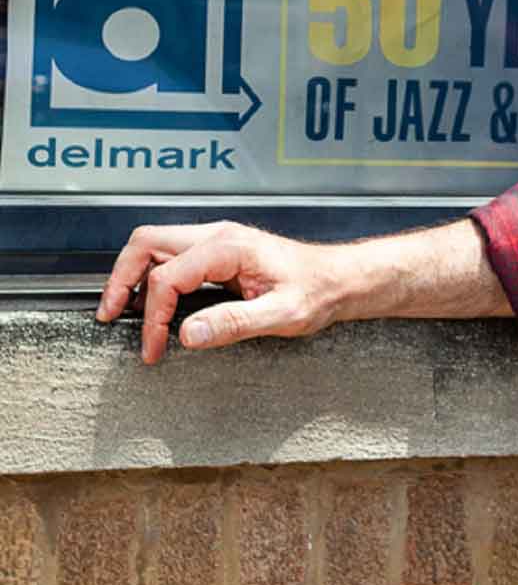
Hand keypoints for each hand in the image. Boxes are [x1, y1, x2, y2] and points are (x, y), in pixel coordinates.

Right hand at [98, 223, 343, 364]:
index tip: (153, 347)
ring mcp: (217, 241)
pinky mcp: (218, 253)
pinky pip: (170, 256)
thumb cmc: (319, 291)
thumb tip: (188, 334)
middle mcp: (218, 236)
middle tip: (109, 315)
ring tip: (121, 311)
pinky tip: (151, 302)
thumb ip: (236, 323)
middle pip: (146, 243)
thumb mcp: (284, 314)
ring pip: (153, 245)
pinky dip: (151, 276)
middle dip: (120, 278)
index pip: (167, 277)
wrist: (340, 279)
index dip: (152, 316)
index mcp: (230, 248)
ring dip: (131, 275)